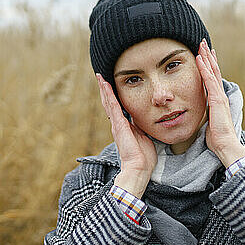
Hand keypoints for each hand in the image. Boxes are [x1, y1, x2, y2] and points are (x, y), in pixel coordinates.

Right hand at [96, 74, 156, 196]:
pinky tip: (105, 84)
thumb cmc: (143, 156)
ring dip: (104, 89)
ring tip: (100, 77)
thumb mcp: (144, 136)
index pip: (117, 108)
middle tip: (101, 77)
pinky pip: (112, 106)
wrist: (139, 168)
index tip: (110, 85)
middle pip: (109, 103)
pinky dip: (108, 94)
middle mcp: (118, 124)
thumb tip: (145, 118)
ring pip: (108, 102)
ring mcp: (117, 124)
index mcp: (124, 126)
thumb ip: (141, 127)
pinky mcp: (118, 125)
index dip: (113, 96)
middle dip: (106, 90)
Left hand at [196, 39, 244, 167]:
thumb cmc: (217, 138)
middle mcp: (220, 95)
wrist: (225, 144)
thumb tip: (201, 116)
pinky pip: (209, 80)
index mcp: (218, 100)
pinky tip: (199, 58)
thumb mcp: (209, 123)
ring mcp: (219, 96)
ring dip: (206, 57)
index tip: (205, 55)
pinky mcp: (217, 99)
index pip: (214, 79)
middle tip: (204, 43)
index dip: (209, 66)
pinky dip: (204, 68)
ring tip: (201, 44)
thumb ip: (206, 115)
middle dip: (209, 56)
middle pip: (214, 71)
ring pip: (213, 71)